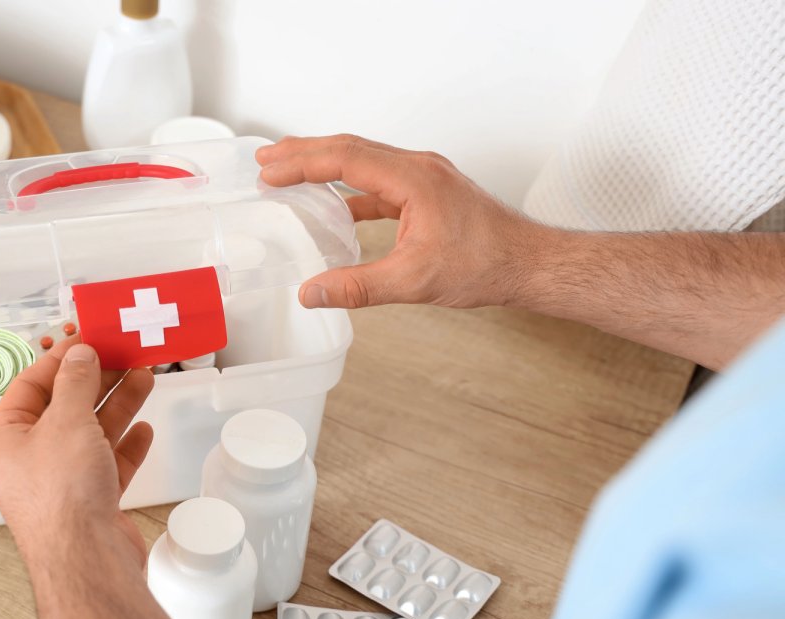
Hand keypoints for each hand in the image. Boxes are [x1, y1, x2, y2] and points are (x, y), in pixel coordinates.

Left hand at [0, 338, 154, 564]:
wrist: (87, 561)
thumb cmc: (62, 492)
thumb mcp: (66, 420)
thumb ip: (75, 382)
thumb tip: (80, 355)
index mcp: (4, 440)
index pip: (30, 386)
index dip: (61, 360)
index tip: (90, 338)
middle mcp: (28, 461)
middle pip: (64, 408)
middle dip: (97, 381)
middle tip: (125, 354)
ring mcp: (60, 483)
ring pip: (90, 434)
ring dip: (118, 405)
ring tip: (145, 377)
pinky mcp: (89, 503)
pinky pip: (107, 465)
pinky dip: (126, 445)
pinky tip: (145, 428)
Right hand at [257, 134, 549, 309]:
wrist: (529, 263)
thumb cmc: (488, 264)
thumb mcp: (415, 282)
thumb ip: (358, 288)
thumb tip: (312, 293)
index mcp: (413, 178)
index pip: (346, 158)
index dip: (302, 163)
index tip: (270, 171)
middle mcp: (418, 168)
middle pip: (349, 148)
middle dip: (304, 152)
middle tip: (266, 161)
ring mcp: (423, 177)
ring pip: (363, 160)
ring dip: (324, 165)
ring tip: (288, 171)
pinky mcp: (426, 193)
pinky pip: (377, 181)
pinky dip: (348, 188)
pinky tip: (332, 205)